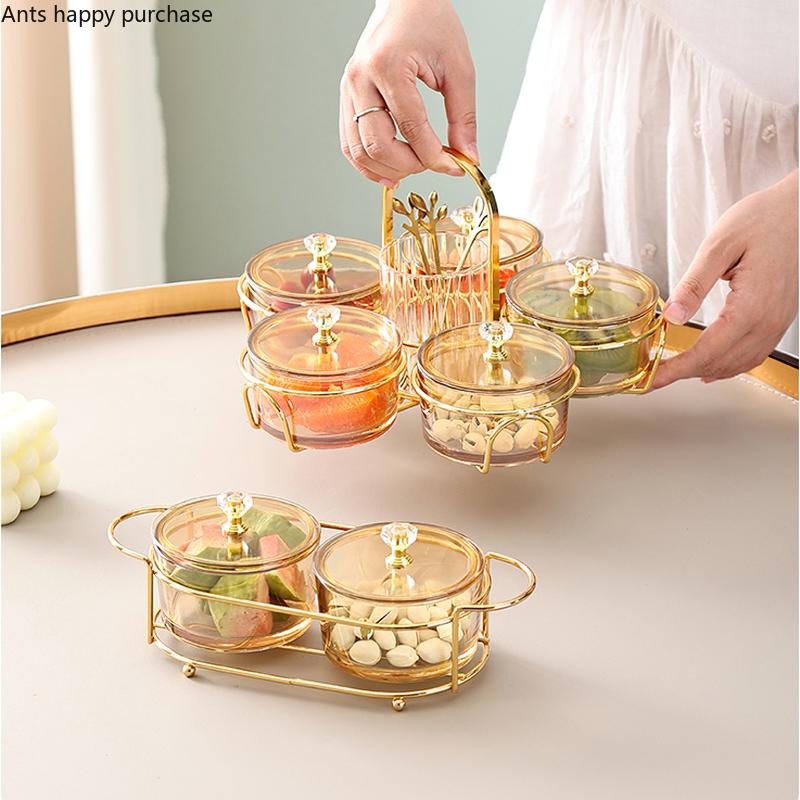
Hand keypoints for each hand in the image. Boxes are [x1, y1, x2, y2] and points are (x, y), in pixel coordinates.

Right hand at [339, 0, 477, 185]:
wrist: (404, 0)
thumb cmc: (430, 22)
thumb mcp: (458, 68)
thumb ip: (464, 116)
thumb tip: (468, 156)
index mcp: (388, 66)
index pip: (411, 128)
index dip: (434, 157)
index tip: (454, 167)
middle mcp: (361, 79)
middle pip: (378, 145)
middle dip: (409, 166)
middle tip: (433, 164)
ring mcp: (348, 89)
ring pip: (358, 150)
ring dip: (386, 170)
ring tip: (412, 170)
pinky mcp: (346, 98)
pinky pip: (349, 143)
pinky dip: (368, 163)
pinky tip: (389, 170)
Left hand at [652, 170, 797, 388]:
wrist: (796, 210)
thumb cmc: (760, 220)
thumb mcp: (717, 246)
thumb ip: (694, 285)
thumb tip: (674, 316)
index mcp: (752, 305)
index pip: (709, 351)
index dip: (677, 369)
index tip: (652, 379)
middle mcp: (769, 319)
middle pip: (721, 363)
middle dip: (684, 373)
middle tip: (653, 377)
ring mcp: (777, 321)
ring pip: (739, 363)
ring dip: (705, 371)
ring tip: (674, 373)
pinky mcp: (778, 317)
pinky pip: (754, 353)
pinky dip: (728, 365)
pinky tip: (710, 367)